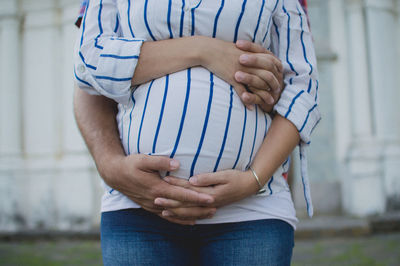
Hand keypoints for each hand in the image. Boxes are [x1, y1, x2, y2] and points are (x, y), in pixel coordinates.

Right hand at [101, 153, 215, 224]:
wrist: (115, 175)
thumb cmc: (130, 164)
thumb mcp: (144, 159)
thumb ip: (161, 161)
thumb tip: (177, 164)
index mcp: (157, 188)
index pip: (181, 195)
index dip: (196, 197)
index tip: (210, 198)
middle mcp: (156, 200)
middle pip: (181, 207)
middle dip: (199, 208)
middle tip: (215, 207)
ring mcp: (153, 205)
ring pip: (176, 214)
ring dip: (193, 215)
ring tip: (208, 214)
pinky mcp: (150, 207)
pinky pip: (168, 217)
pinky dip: (180, 220)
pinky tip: (191, 222)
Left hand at [154, 170, 260, 218]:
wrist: (250, 185)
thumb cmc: (237, 177)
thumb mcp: (224, 175)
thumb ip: (207, 178)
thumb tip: (192, 180)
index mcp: (210, 193)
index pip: (189, 190)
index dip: (176, 185)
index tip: (164, 180)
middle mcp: (209, 202)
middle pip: (187, 203)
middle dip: (171, 201)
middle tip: (156, 199)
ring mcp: (210, 206)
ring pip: (190, 211)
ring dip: (176, 210)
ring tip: (162, 210)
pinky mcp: (211, 206)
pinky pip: (196, 214)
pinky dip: (186, 216)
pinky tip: (178, 216)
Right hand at [199, 37, 282, 110]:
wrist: (207, 49)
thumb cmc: (221, 49)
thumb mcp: (239, 48)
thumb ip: (250, 53)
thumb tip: (257, 57)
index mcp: (252, 54)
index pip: (272, 62)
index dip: (277, 71)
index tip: (280, 78)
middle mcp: (249, 62)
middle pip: (268, 75)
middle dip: (274, 85)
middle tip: (277, 93)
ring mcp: (241, 70)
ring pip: (258, 84)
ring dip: (264, 95)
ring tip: (269, 102)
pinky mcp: (232, 77)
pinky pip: (243, 91)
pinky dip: (248, 100)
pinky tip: (251, 107)